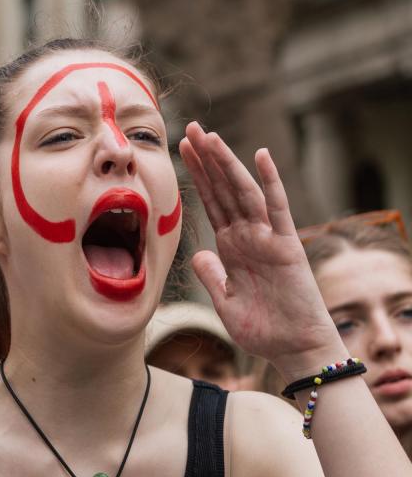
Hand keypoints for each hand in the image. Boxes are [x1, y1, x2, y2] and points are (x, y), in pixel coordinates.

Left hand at [179, 122, 343, 377]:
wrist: (293, 350)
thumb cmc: (263, 329)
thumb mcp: (225, 302)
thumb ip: (212, 276)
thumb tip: (198, 254)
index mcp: (232, 246)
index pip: (211, 202)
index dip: (198, 175)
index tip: (183, 149)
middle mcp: (248, 236)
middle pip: (223, 189)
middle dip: (207, 159)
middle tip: (191, 127)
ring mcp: (267, 238)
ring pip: (243, 191)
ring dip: (226, 163)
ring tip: (210, 136)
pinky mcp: (286, 246)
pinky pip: (276, 209)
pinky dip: (269, 181)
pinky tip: (260, 156)